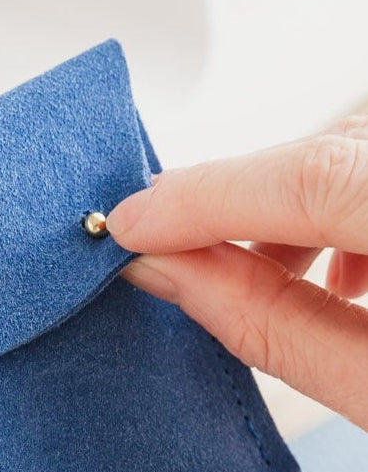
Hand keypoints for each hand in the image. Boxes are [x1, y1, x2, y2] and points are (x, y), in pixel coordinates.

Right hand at [107, 119, 367, 429]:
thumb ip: (275, 326)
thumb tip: (169, 271)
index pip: (312, 177)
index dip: (204, 199)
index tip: (127, 228)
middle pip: (330, 149)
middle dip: (236, 201)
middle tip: (162, 251)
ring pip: (356, 145)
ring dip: (293, 204)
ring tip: (261, 276)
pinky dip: (345, 201)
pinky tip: (341, 271)